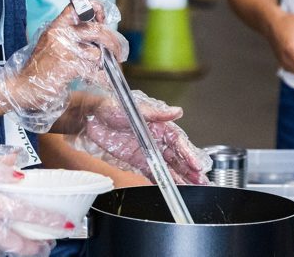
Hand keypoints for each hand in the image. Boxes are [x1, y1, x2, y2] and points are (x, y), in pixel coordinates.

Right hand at [0, 0, 128, 131]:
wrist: (22, 87)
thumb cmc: (39, 69)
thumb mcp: (51, 44)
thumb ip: (69, 36)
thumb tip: (98, 32)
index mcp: (56, 26)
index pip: (78, 6)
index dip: (96, 8)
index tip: (105, 19)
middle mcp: (60, 34)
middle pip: (97, 30)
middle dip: (114, 42)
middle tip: (120, 53)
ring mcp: (64, 49)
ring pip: (97, 52)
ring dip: (105, 64)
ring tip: (103, 71)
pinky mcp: (68, 66)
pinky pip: (94, 70)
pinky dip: (101, 78)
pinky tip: (101, 81)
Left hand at [76, 90, 210, 185]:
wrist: (91, 114)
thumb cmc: (114, 104)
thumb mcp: (136, 108)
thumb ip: (157, 112)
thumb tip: (177, 111)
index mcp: (159, 126)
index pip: (179, 142)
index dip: (189, 155)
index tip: (197, 166)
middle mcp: (156, 139)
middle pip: (177, 158)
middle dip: (189, 170)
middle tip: (201, 182)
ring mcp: (147, 150)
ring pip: (167, 167)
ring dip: (179, 178)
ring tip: (190, 189)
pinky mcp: (136, 159)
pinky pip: (151, 172)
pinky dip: (160, 180)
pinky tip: (168, 188)